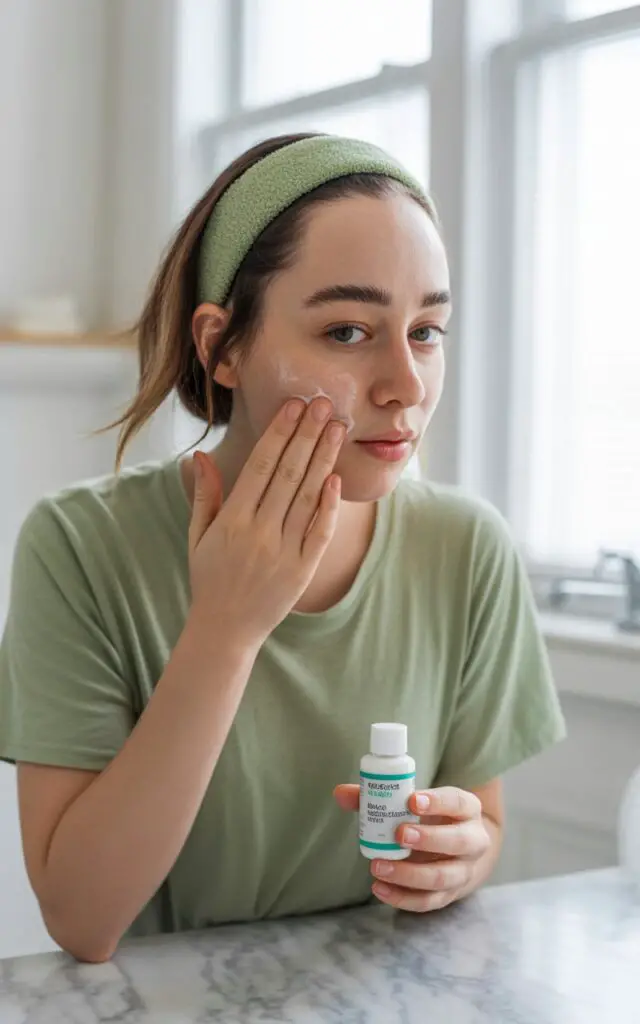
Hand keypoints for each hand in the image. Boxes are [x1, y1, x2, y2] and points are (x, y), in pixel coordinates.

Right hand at [188, 397, 344, 648]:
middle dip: (307, 436)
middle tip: (323, 404)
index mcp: (232, 520)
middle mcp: (259, 533)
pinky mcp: (303, 570)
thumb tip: (200, 456)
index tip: (294, 406)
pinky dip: (328, 505)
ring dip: (323, 460)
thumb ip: (204, 495)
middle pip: (288, 474)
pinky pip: (320, 532)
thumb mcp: (198, 535)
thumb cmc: (210, 577)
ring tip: (336, 429)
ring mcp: (283, 552)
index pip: (260, 466)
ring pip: (307, 497)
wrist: (226, 629)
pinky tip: (336, 479)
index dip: (279, 434)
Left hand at [334, 784, 490, 912]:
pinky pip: (428, 901)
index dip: (437, 802)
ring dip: (410, 874)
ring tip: (378, 866)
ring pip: (443, 876)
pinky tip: (379, 888)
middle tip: (399, 834)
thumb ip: (380, 796)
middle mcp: (473, 840)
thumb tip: (340, 793)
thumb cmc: (432, 818)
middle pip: (458, 841)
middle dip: (428, 839)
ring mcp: (463, 871)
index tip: (412, 800)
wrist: (461, 850)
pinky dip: (403, 898)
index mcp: (467, 809)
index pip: (457, 802)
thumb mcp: (417, 802)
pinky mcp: (449, 895)